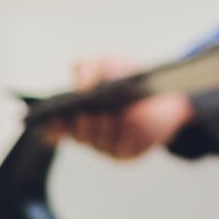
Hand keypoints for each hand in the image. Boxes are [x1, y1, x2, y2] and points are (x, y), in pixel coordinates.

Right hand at [48, 57, 196, 160]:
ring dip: (100, 128)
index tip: (50, 120)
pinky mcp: (127, 154)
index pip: (57, 127)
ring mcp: (108, 146)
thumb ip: (87, 68)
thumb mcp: (107, 64)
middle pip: (77, 134)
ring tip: (104, 113)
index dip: (51, 127)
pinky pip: (119, 147)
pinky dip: (122, 134)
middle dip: (78, 124)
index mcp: (78, 115)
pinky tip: (126, 121)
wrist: (168, 90)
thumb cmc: (130, 77)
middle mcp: (90, 134)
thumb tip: (79, 85)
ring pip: (97, 141)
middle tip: (81, 113)